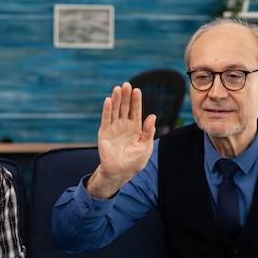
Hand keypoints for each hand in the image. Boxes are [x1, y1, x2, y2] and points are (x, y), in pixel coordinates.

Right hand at [87, 82, 156, 198]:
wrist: (120, 172)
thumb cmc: (135, 161)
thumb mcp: (145, 147)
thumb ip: (149, 132)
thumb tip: (153, 116)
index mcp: (136, 127)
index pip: (136, 110)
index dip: (136, 101)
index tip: (137, 90)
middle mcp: (124, 125)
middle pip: (125, 107)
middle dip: (126, 96)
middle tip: (127, 85)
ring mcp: (114, 128)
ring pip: (115, 110)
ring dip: (116, 100)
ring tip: (118, 89)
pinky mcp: (104, 132)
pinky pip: (106, 119)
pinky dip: (107, 110)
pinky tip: (109, 100)